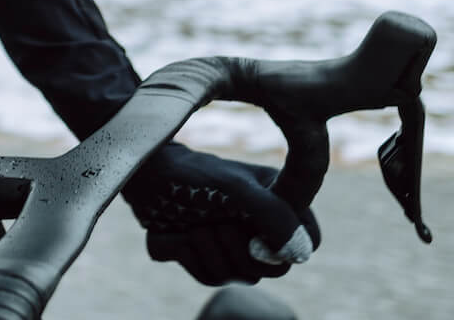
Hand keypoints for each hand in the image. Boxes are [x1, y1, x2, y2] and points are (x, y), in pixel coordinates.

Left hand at [121, 142, 321, 285]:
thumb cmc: (192, 174)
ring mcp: (234, 242)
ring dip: (211, 253)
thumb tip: (300, 253)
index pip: (308, 239)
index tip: (258, 235)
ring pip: (239, 277)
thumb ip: (274, 216)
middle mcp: (260, 224)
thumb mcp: (236, 189)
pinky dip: (192, 259)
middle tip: (217, 224)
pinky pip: (209, 277)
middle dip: (239, 250)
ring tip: (196, 225)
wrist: (145, 177)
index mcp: (277, 201)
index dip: (290, 246)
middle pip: (273, 268)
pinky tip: (180, 235)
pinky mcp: (206, 254)